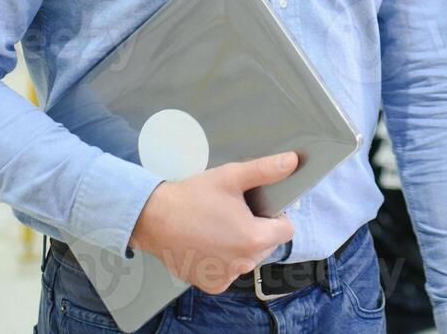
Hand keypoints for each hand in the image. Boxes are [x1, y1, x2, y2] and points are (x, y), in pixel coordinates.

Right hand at [129, 151, 298, 292]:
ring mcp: (227, 276)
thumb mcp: (231, 176)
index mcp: (254, 239)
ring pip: (249, 259)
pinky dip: (224, 260)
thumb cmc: (192, 197)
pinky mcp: (211, 284)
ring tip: (219, 227)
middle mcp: (243, 263)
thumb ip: (265, 170)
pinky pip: (230, 271)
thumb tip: (292, 161)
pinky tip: (209, 244)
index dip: (276, 216)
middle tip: (234, 214)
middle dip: (258, 230)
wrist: (153, 219)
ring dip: (242, 246)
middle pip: (268, 245)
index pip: (286, 230)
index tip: (259, 208)